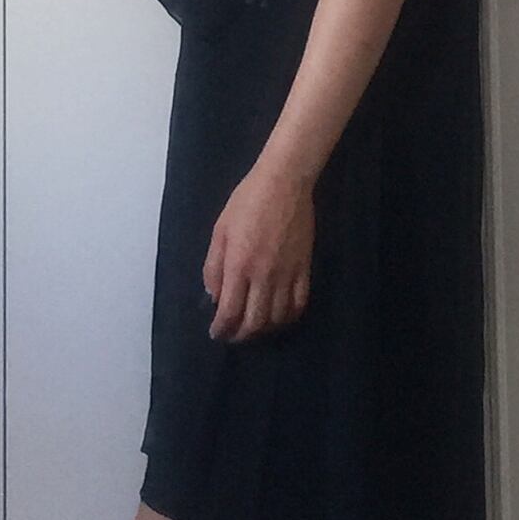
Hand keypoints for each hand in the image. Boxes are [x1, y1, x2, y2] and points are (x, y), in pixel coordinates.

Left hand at [203, 160, 313, 342]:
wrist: (284, 183)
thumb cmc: (247, 202)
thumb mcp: (220, 231)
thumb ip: (214, 266)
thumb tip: (214, 296)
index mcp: (239, 266)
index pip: (230, 312)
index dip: (222, 329)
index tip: (216, 333)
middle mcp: (264, 276)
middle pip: (254, 321)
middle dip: (241, 335)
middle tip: (232, 335)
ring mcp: (287, 274)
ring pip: (277, 318)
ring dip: (264, 329)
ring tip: (254, 328)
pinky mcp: (304, 269)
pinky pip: (299, 304)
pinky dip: (288, 317)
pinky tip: (279, 317)